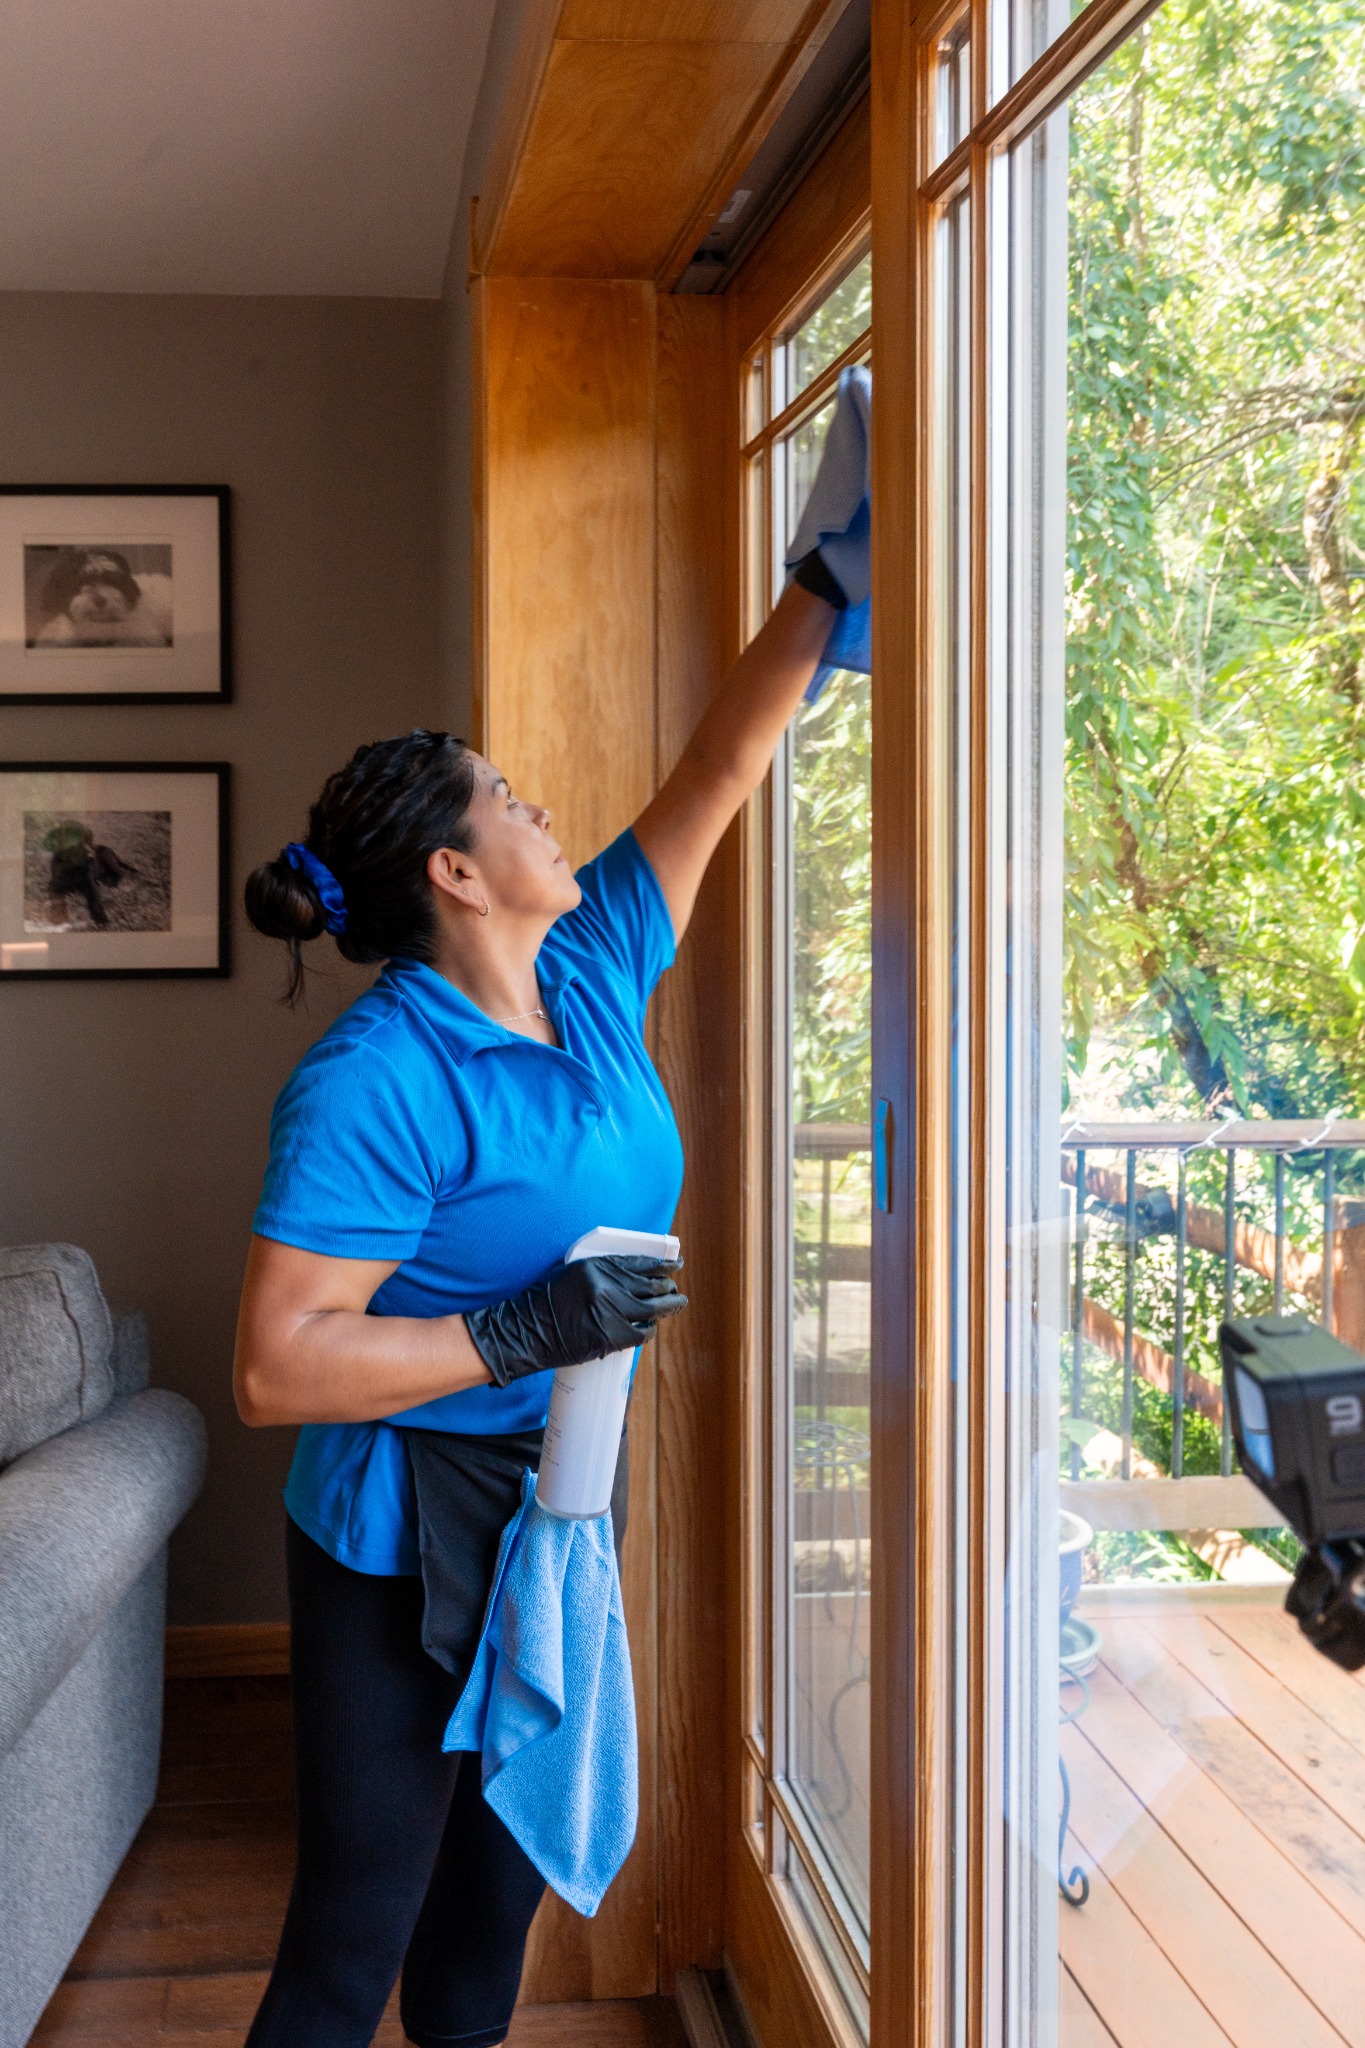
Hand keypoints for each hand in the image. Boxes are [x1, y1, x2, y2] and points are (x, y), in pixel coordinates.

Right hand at [465, 1253, 687, 1386]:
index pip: (639, 1263)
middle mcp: (606, 1286)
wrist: (525, 1331)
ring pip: (653, 1309)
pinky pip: (641, 1332)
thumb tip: (631, 1281)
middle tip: (676, 1290)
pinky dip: (648, 1330)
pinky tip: (650, 1327)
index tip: (674, 1266)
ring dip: (669, 1307)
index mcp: (596, 1267)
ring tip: (677, 1304)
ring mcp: (610, 1312)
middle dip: (669, 1287)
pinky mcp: (610, 1337)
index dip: (661, 1266)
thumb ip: (600, 1276)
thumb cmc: (544, 1303)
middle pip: (651, 1286)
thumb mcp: (572, 1276)